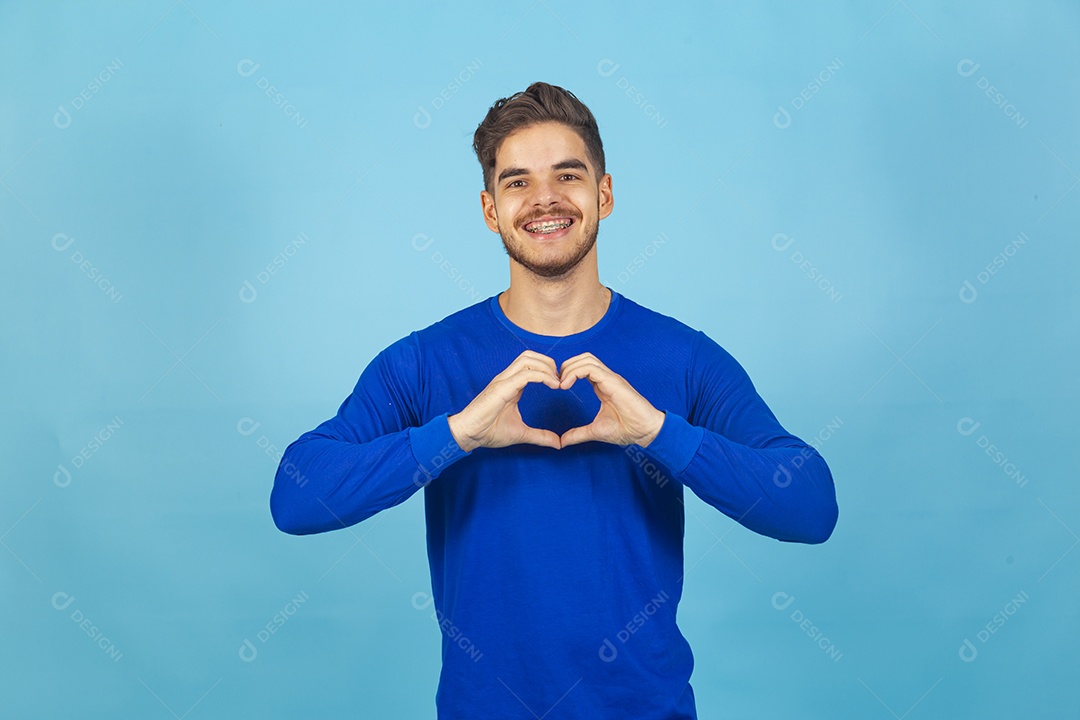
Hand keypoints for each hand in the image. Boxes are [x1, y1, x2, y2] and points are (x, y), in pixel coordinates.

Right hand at [448, 350, 562, 451]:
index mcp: (510, 384)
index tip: (560, 385)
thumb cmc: (488, 431)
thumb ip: (539, 436)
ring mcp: (503, 381)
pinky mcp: (502, 388)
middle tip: (560, 381)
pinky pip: (525, 374)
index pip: (530, 364)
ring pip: (527, 359)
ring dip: (546, 367)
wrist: (468, 435)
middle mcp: (506, 378)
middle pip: (530, 356)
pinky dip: (542, 376)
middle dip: (549, 363)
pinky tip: (552, 386)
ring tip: (557, 382)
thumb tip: (557, 443)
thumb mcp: (520, 433)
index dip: (548, 370)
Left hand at [557, 352, 664, 447]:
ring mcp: (611, 378)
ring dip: (569, 368)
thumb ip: (579, 434)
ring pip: (586, 359)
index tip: (557, 388)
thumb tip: (563, 441)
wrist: (646, 431)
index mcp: (603, 386)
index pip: (583, 368)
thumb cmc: (627, 429)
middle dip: (566, 366)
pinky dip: (575, 372)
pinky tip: (566, 385)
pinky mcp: (613, 381)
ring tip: (560, 384)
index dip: (567, 373)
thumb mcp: (596, 431)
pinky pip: (590, 368)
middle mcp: (607, 378)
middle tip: (555, 383)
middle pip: (583, 358)